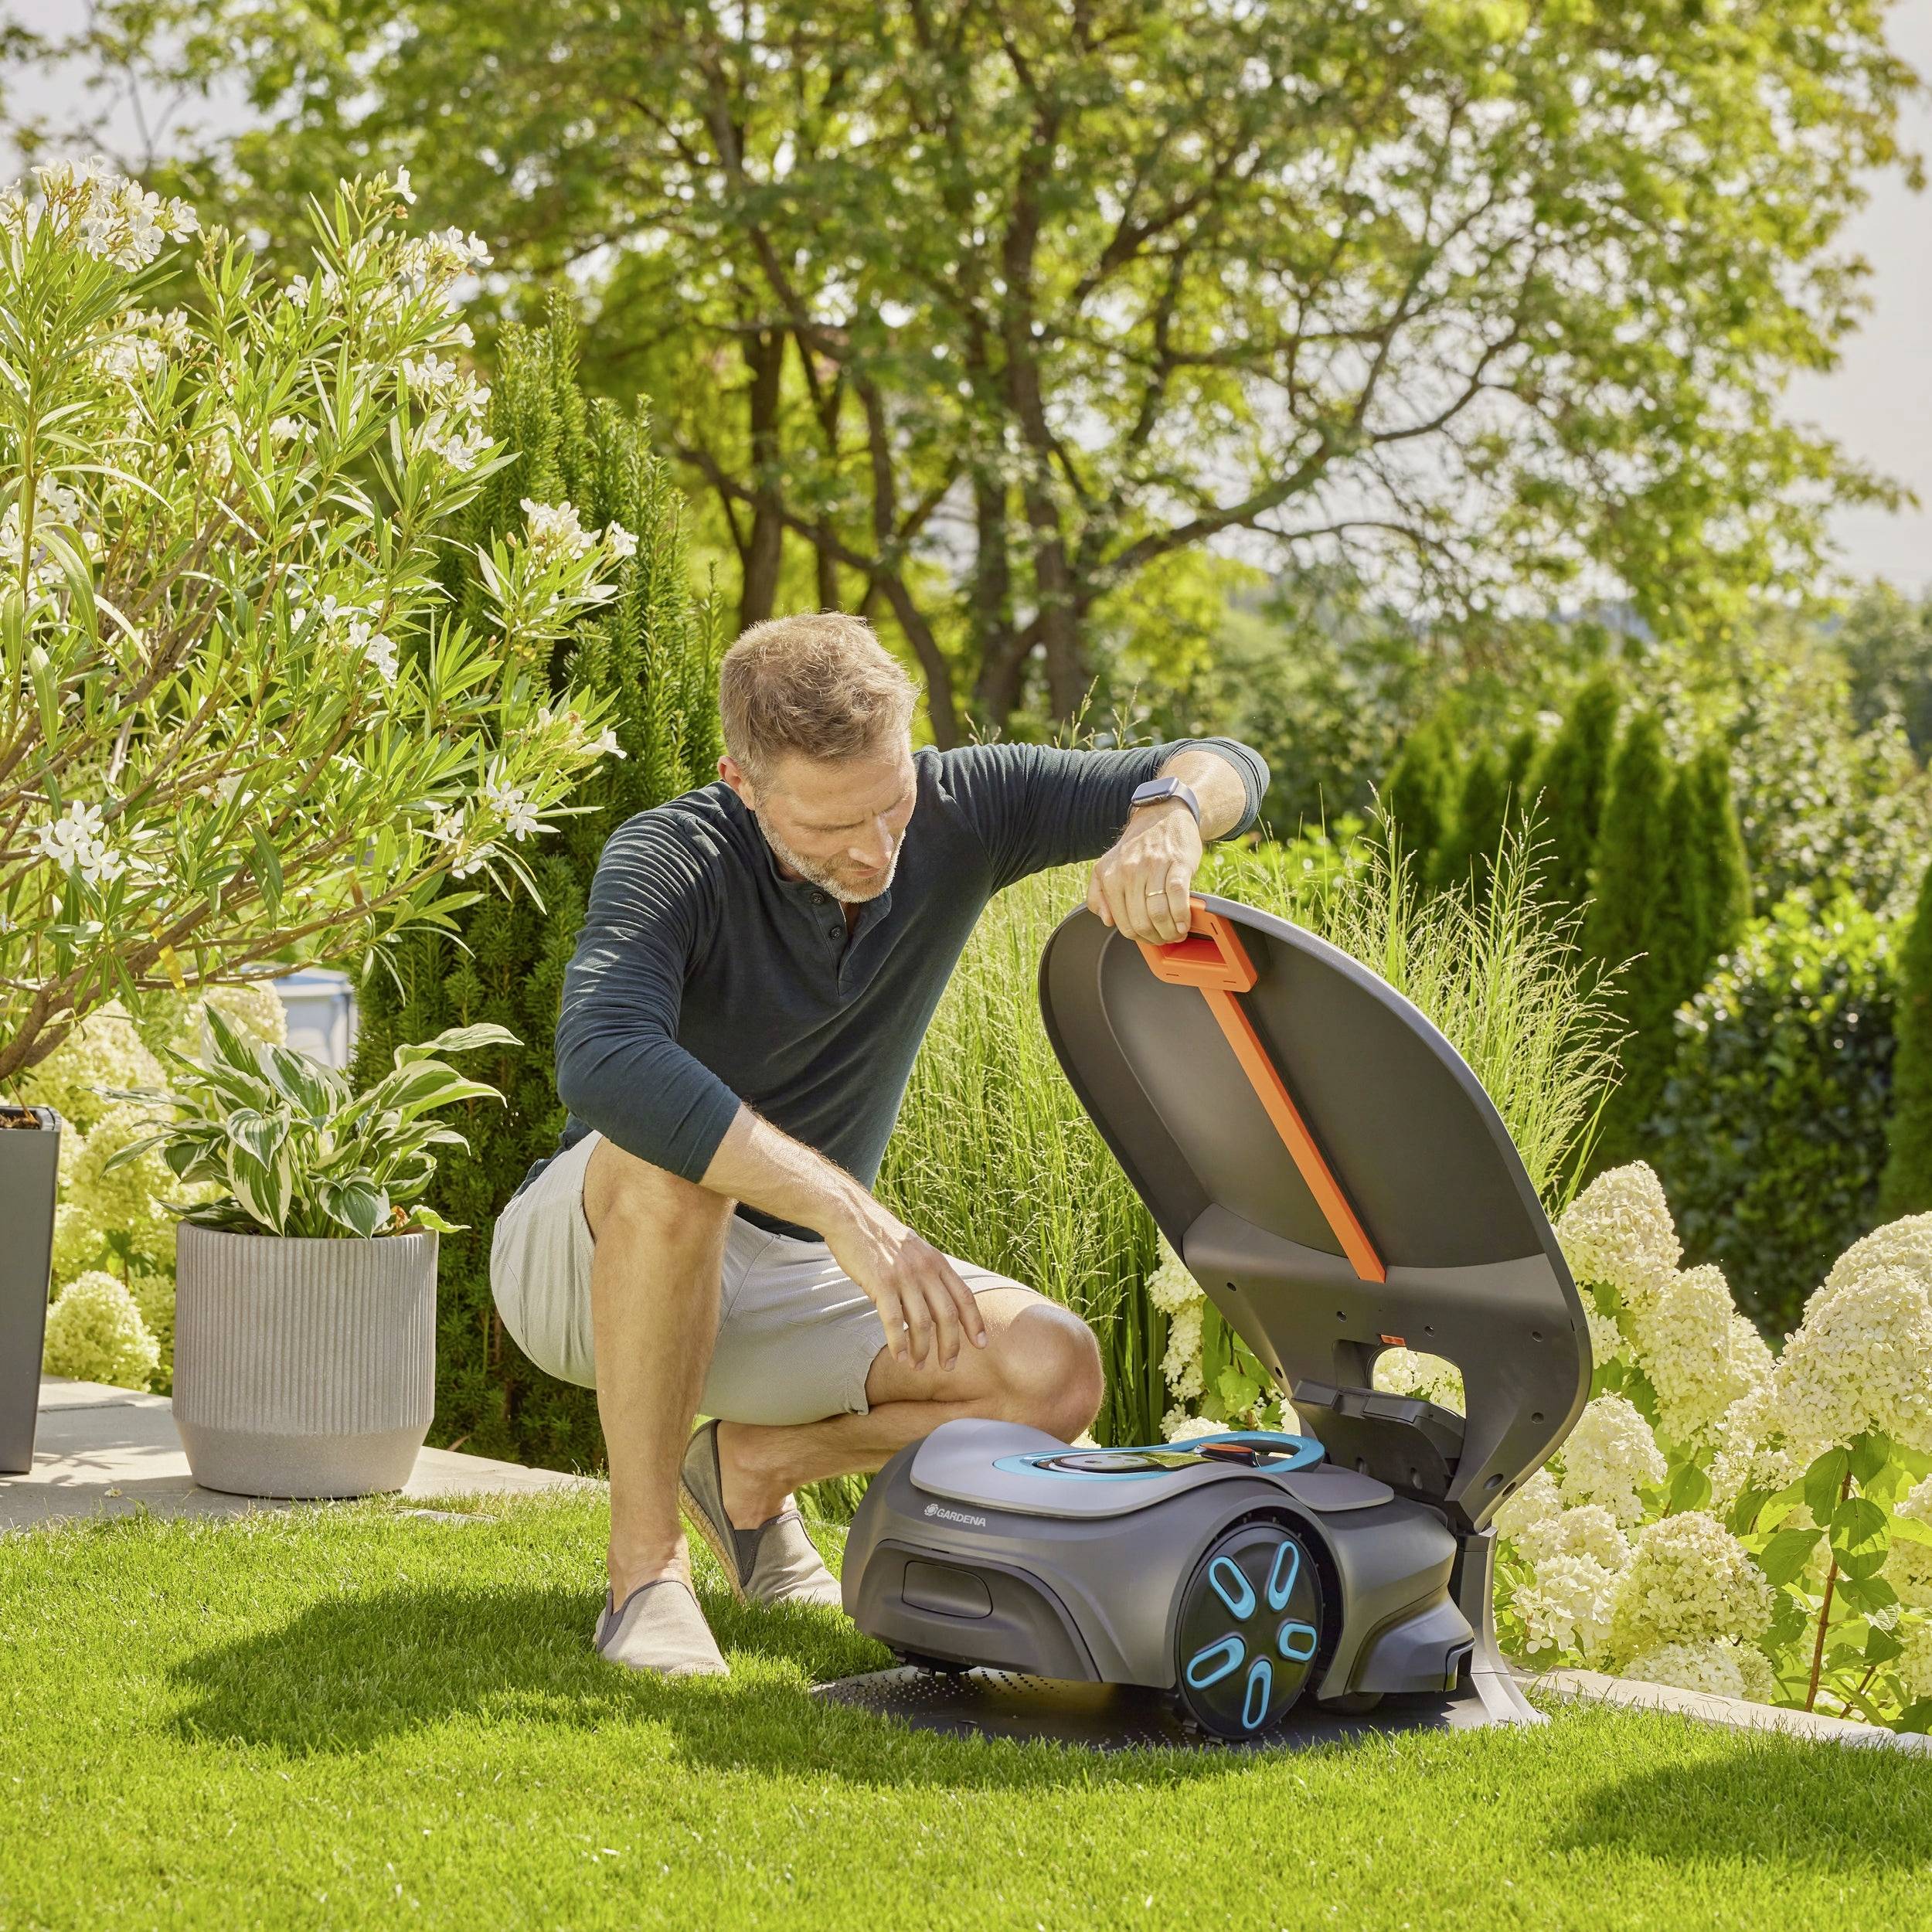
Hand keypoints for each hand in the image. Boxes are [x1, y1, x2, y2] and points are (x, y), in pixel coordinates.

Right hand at [823, 1197, 988, 1371]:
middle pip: (947, 1315)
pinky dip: (899, 1344)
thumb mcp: (915, 1250)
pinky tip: (900, 1358)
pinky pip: (895, 1321)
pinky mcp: (881, 1283)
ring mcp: (904, 1277)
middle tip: (948, 1365)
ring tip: (919, 1366)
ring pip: (922, 1323)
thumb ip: (928, 1273)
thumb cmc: (880, 1237)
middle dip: (951, 1345)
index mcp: (936, 1262)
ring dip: (923, 1350)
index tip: (981, 1344)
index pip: (964, 1296)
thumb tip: (935, 1304)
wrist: (851, 1216)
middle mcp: (925, 1269)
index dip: (975, 1322)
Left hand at [1087, 798, 1202, 943]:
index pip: (1122, 922)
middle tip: (1164, 939)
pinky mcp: (1178, 863)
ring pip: (1159, 913)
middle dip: (1155, 938)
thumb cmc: (1137, 846)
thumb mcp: (1106, 866)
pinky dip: (1182, 915)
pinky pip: (1178, 896)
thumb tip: (1106, 920)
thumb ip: (1097, 894)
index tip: (1149, 939)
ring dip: (1170, 931)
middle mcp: (1130, 871)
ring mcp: (1154, 867)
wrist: (1163, 815)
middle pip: (1141, 922)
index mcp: (1111, 876)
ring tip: (1175, 933)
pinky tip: (1185, 923)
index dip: (1138, 937)